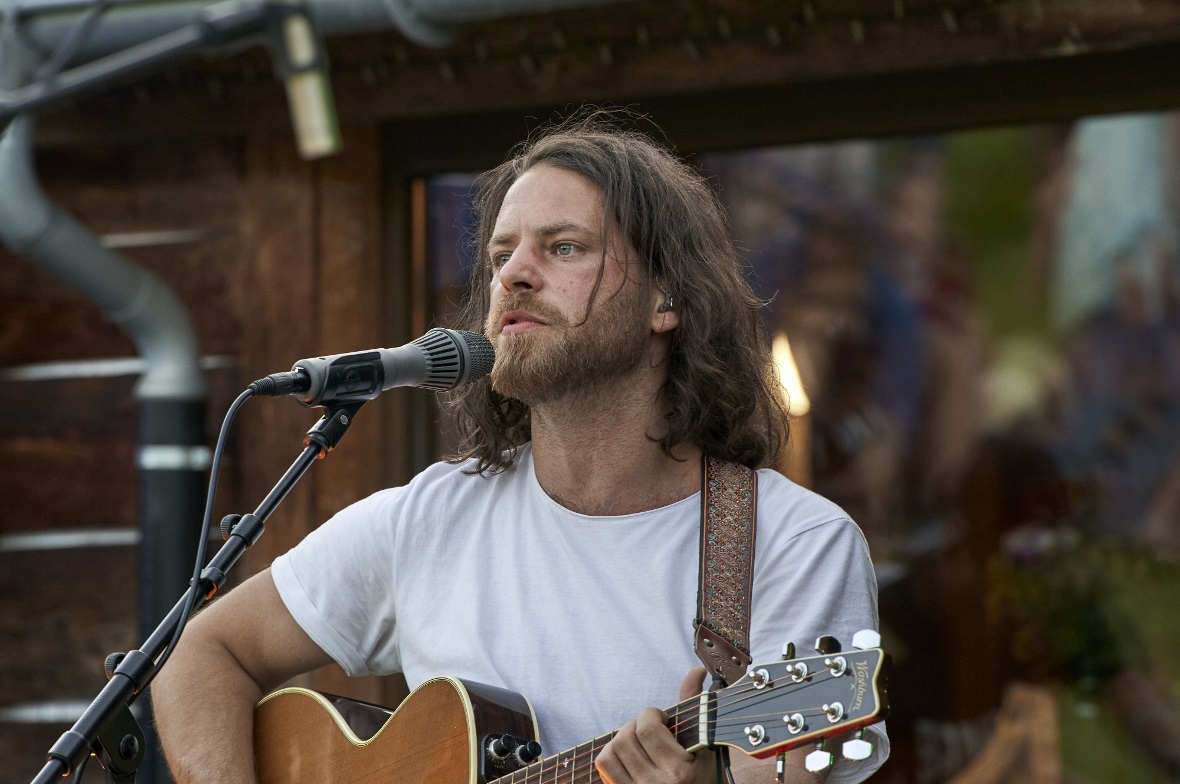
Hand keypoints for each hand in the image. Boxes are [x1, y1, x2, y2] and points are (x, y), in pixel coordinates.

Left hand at [594, 668, 714, 783]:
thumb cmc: (703, 778)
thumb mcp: (705, 748)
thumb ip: (696, 709)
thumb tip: (696, 671)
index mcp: (680, 771)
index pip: (647, 728)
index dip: (651, 714)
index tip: (662, 719)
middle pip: (625, 738)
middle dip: (635, 726)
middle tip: (649, 731)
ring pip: (610, 752)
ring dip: (621, 740)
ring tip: (638, 743)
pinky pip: (604, 768)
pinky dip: (611, 755)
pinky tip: (628, 757)